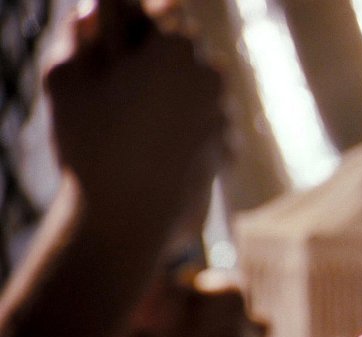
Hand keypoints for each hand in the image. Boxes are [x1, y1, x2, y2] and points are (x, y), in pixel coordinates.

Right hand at [44, 0, 224, 238]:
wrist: (125, 219)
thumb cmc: (88, 146)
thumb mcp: (64, 82)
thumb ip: (76, 37)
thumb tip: (91, 12)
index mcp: (175, 49)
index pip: (169, 12)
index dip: (146, 20)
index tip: (128, 38)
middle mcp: (210, 77)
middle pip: (190, 49)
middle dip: (165, 56)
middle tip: (133, 73)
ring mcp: (223, 115)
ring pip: (205, 86)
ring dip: (183, 91)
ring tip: (146, 111)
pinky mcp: (227, 149)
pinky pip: (212, 123)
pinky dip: (195, 125)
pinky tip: (165, 139)